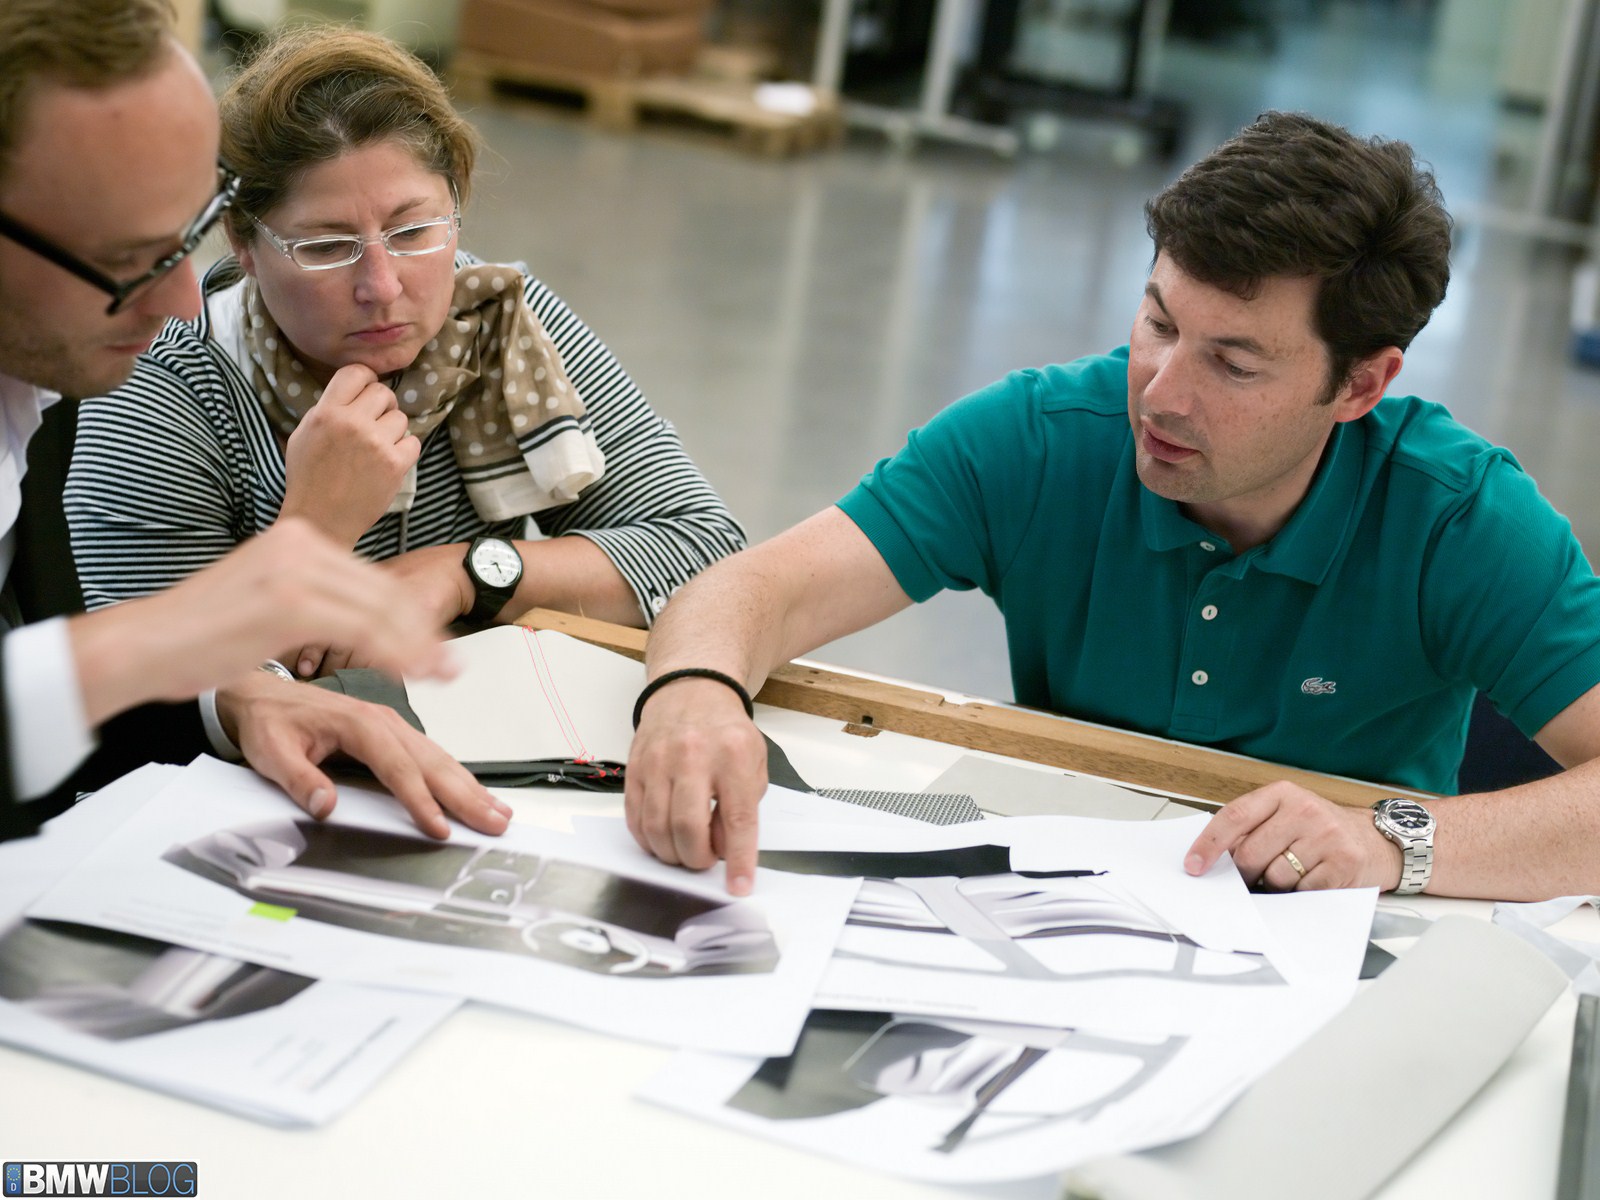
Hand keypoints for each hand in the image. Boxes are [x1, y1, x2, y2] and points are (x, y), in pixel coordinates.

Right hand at [69, 517, 457, 724]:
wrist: (146, 643)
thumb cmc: (199, 631)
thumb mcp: (265, 596)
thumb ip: (310, 595)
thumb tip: (355, 616)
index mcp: (296, 537)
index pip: (370, 576)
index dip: (409, 612)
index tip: (433, 639)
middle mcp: (299, 544)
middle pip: (383, 591)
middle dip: (422, 630)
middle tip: (449, 661)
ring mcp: (295, 570)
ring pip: (379, 611)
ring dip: (417, 647)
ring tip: (441, 673)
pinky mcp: (290, 604)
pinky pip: (360, 629)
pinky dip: (392, 654)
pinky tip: (409, 673)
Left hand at [217, 672, 511, 838]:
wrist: (264, 696)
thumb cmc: (271, 722)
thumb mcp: (272, 753)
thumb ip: (299, 779)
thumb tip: (325, 804)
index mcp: (359, 724)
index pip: (397, 767)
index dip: (420, 800)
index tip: (438, 827)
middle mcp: (384, 721)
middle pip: (432, 762)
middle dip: (466, 795)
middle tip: (494, 822)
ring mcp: (393, 725)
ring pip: (439, 758)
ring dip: (470, 786)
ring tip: (498, 811)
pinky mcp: (394, 733)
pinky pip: (432, 755)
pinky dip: (457, 776)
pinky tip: (473, 792)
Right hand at [279, 364, 419, 546]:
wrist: (320, 520)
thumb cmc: (309, 478)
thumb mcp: (303, 434)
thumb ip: (328, 408)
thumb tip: (355, 391)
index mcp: (326, 412)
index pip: (356, 372)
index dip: (366, 379)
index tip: (366, 392)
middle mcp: (352, 422)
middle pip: (383, 392)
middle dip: (382, 406)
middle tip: (374, 424)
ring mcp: (376, 443)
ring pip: (401, 418)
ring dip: (393, 431)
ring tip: (376, 449)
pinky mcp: (395, 464)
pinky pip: (414, 442)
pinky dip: (404, 451)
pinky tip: (388, 462)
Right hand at [624, 677, 765, 894]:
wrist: (690, 692)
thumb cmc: (724, 732)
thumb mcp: (753, 762)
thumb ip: (744, 806)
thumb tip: (724, 849)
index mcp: (732, 755)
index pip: (737, 819)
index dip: (738, 859)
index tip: (739, 885)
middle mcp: (692, 756)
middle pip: (687, 828)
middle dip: (696, 859)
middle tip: (704, 860)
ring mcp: (658, 762)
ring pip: (656, 828)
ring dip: (671, 853)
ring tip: (684, 850)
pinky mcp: (635, 769)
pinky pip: (635, 818)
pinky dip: (648, 839)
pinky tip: (662, 839)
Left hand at [1183, 781, 1403, 891]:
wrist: (1379, 840)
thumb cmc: (1323, 830)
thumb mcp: (1287, 815)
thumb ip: (1253, 828)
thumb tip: (1214, 858)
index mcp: (1282, 794)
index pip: (1234, 817)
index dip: (1208, 844)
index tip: (1194, 865)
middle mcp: (1304, 810)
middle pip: (1250, 854)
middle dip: (1245, 873)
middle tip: (1255, 876)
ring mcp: (1326, 835)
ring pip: (1274, 877)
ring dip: (1276, 885)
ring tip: (1294, 873)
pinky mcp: (1343, 863)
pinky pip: (1302, 892)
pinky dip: (1300, 894)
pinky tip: (1312, 880)